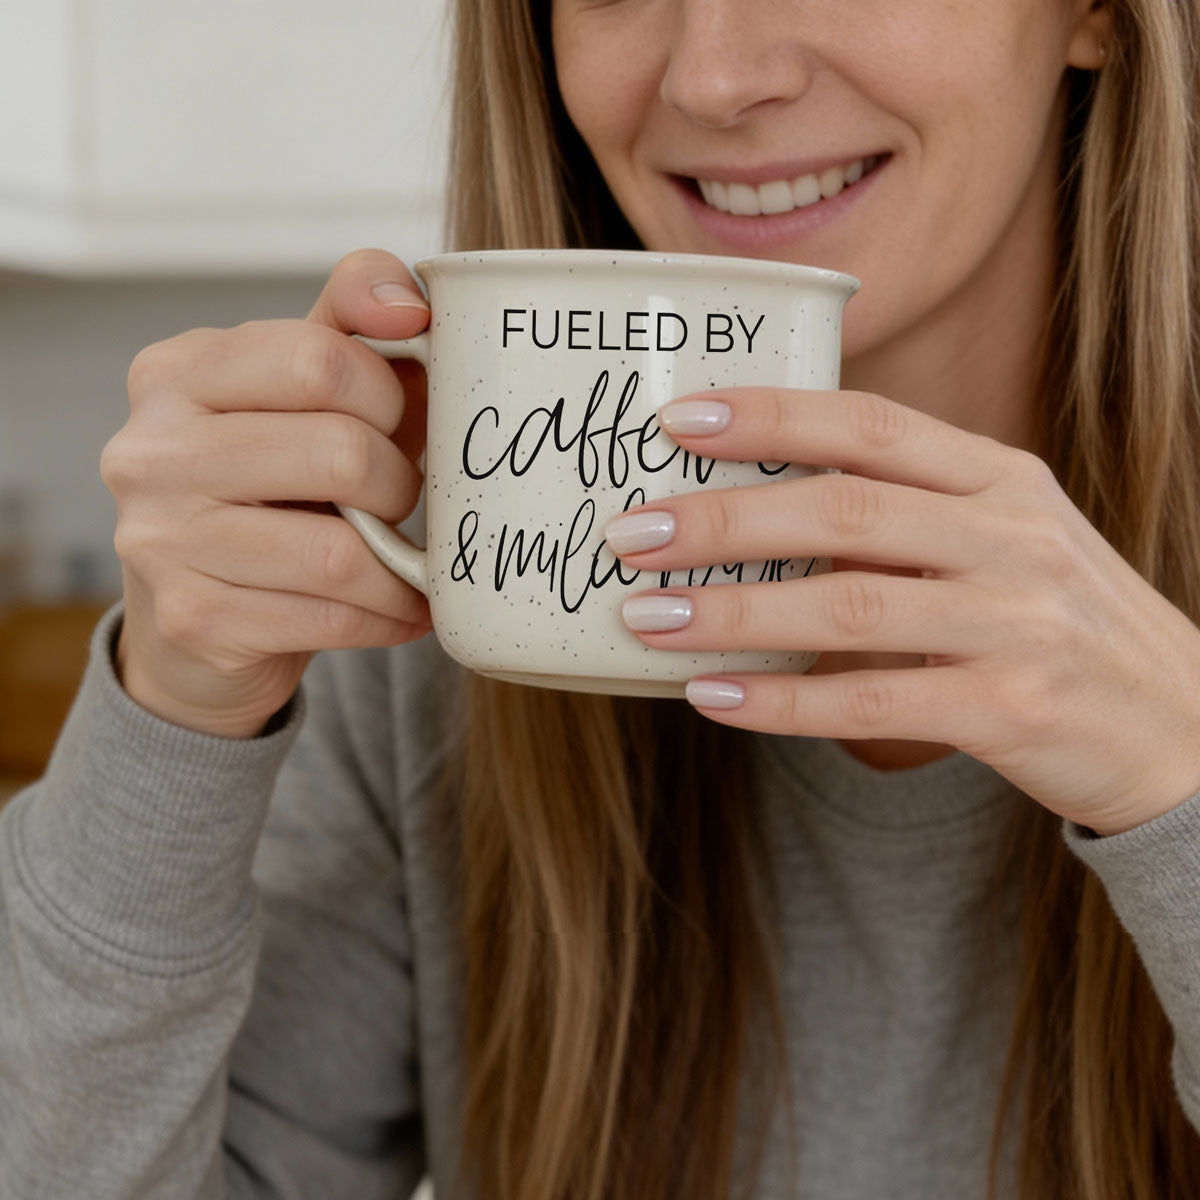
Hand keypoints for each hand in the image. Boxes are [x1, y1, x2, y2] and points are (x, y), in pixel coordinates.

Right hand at [101, 249, 432, 738]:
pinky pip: (333, 618)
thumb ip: (353, 321)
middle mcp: (151, 451)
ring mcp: (162, 540)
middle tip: (402, 499)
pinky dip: (389, 616)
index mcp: (178, 372)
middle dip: (400, 484)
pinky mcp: (194, 618)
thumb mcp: (303, 390)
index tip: (397, 420)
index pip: (318, 358)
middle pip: (341, 453)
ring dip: (400, 563)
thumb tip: (412, 302)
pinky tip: (399, 609)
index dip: (388, 395)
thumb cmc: (274, 485)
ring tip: (406, 562)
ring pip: (341, 552)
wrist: (200, 616)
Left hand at [607, 388, 1199, 834]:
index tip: (678, 421)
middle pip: (844, 510)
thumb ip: (907, 514)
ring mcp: (1017, 622)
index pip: (870, 425)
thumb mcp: (1004, 539)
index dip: (770, 417)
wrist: (1185, 726)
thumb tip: (759, 510)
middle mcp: (1009, 536)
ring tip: (648, 619)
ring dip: (734, 613)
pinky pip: (875, 702)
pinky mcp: (1012, 709)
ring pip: (850, 607)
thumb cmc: (1061, 622)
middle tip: (631, 532)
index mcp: (999, 478)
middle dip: (725, 519)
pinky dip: (785, 702)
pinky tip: (714, 697)